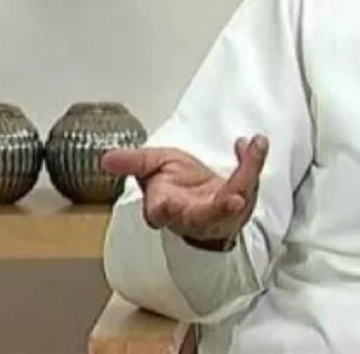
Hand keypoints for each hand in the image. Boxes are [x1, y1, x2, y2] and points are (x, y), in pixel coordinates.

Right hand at [100, 135, 267, 247]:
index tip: (162, 206)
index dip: (162, 210)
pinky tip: (253, 143)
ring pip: (235, 198)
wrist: (199, 195)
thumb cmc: (176, 185)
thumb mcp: (153, 166)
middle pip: (208, 215)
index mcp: (166, 209)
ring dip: (248, 173)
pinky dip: (252, 161)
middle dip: (221, 209)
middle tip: (234, 200)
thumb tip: (105, 159)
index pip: (161, 213)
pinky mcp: (240, 205)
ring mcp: (220, 214)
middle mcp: (194, 217)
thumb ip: (133, 162)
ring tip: (254, 147)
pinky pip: (250, 184)